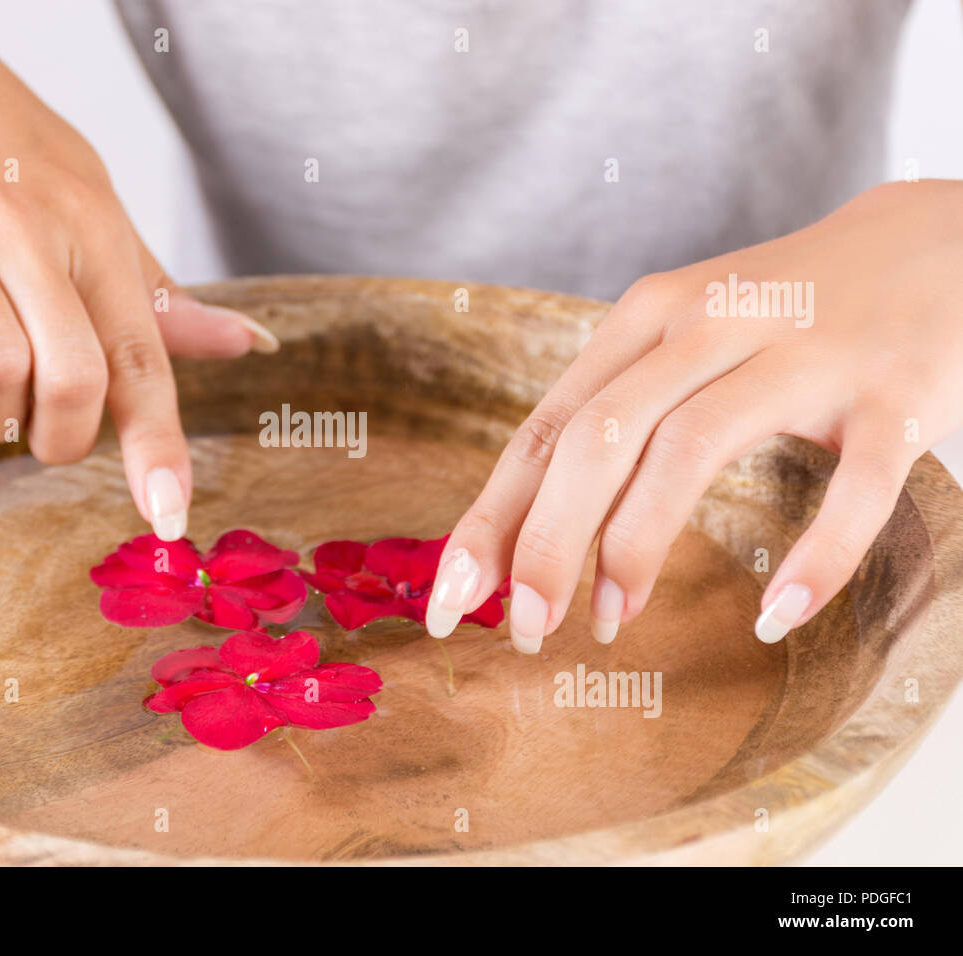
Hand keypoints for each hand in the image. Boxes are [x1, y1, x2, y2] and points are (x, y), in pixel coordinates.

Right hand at [0, 0, 274, 538]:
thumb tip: (247, 345)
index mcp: (93, 228)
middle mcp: (25, 231)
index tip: (169, 517)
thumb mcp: (91, 201)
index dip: (158, 447)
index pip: (143, 355)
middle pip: (77, 377)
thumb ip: (157, 289)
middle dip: (66, 439)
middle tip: (48, 438)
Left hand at [425, 180, 962, 649]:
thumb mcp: (682, 343)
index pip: (545, 428)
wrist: (939, 240)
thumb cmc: (783, 316)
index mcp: (647, 321)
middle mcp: (711, 326)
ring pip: (690, 449)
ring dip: (636, 545)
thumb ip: (612, 418)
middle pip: (598, 439)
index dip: (492, 517)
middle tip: (526, 627)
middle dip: (546, 542)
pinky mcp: (895, 394)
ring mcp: (804, 354)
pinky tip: (774, 616)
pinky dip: (813, 558)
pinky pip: (852, 488)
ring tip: (609, 621)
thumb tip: (527, 525)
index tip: (453, 597)